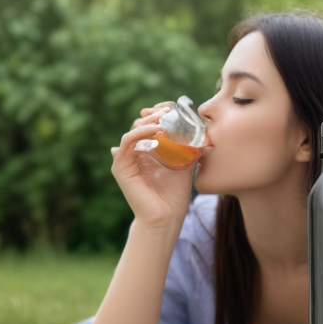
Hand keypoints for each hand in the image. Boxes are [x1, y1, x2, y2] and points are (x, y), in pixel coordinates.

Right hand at [110, 105, 194, 227]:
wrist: (166, 216)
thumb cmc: (175, 194)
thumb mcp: (186, 165)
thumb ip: (189, 148)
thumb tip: (201, 134)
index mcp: (149, 150)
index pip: (151, 123)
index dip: (160, 112)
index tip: (173, 107)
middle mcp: (136, 152)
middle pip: (142, 123)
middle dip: (156, 114)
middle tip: (169, 111)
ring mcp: (127, 158)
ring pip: (134, 129)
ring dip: (150, 121)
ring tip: (164, 119)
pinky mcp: (121, 166)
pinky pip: (128, 142)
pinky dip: (141, 133)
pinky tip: (157, 131)